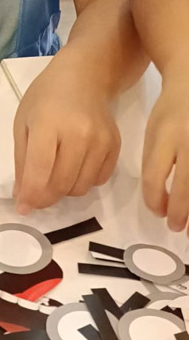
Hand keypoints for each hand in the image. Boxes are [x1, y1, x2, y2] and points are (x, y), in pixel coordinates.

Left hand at [13, 57, 120, 212]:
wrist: (84, 76)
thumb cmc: (47, 96)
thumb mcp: (23, 121)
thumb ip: (22, 160)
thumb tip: (22, 196)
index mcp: (48, 124)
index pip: (39, 171)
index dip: (30, 195)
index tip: (22, 207)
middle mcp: (77, 133)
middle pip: (61, 185)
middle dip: (45, 197)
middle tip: (36, 194)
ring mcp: (100, 140)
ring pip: (81, 188)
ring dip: (64, 190)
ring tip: (55, 172)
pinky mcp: (115, 146)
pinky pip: (98, 180)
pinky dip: (84, 181)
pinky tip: (75, 163)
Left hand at [142, 74, 188, 232]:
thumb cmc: (171, 112)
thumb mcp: (154, 133)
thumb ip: (154, 165)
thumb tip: (160, 204)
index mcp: (165, 135)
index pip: (155, 175)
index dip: (154, 199)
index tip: (157, 211)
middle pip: (185, 185)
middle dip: (179, 212)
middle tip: (176, 227)